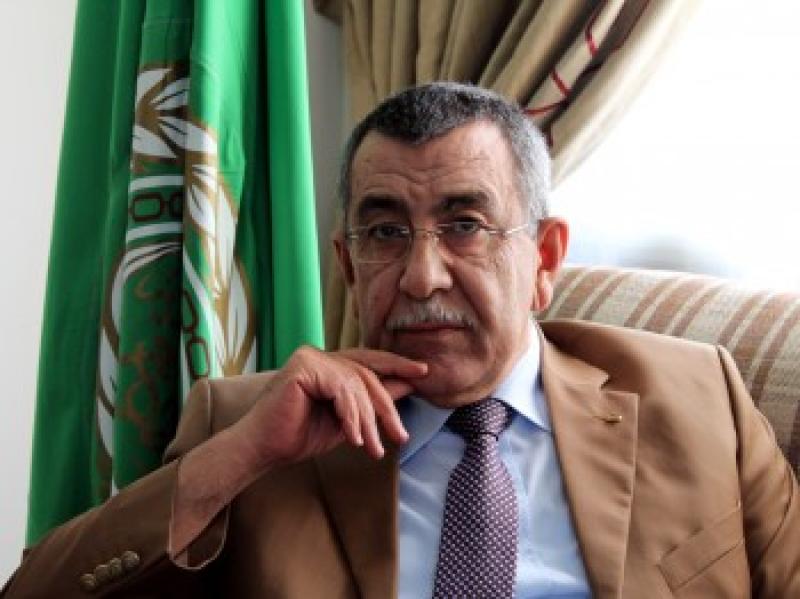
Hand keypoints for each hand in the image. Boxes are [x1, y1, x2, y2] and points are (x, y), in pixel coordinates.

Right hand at [232, 346, 428, 473]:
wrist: (264, 449)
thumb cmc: (299, 436)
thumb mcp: (347, 421)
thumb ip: (372, 402)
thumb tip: (408, 385)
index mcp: (328, 364)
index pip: (369, 361)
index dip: (397, 365)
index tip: (423, 373)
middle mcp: (319, 355)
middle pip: (366, 375)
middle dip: (386, 409)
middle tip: (400, 436)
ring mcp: (310, 357)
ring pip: (356, 385)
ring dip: (367, 421)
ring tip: (371, 449)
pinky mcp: (303, 366)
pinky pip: (340, 389)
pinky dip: (350, 416)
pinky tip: (352, 438)